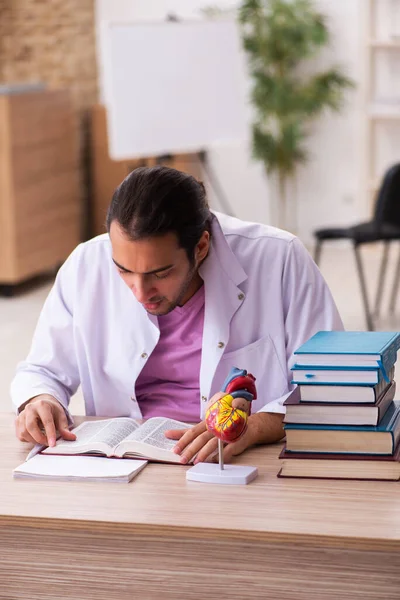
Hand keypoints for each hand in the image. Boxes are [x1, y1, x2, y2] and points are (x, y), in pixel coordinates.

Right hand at [15, 394, 75, 446]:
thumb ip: (64, 428)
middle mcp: (30, 408)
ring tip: (43, 440)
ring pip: (24, 432)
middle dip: (39, 438)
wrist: (41, 404)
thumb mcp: (60, 416)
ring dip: (34, 440)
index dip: (50, 434)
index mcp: (42, 405)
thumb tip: (72, 438)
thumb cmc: (51, 410)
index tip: (53, 444)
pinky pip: (20, 435)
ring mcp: (21, 415)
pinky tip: (35, 437)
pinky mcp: (17, 421)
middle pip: (31, 426)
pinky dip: (28, 439)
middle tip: (48, 443)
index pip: (46, 421)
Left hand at [164, 412, 284, 464]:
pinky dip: (220, 457)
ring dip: (204, 454)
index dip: (183, 440)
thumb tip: (168, 433)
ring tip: (196, 462)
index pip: (192, 432)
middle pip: (201, 439)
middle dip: (191, 450)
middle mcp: (216, 428)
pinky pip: (228, 450)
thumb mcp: (204, 427)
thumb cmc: (222, 427)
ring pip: (213, 444)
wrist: (248, 426)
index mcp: (207, 424)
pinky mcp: (236, 441)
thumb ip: (187, 432)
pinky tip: (213, 463)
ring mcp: (226, 434)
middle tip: (182, 459)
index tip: (174, 449)